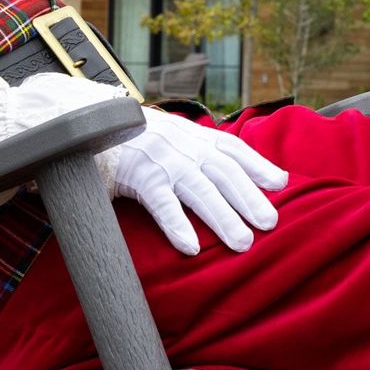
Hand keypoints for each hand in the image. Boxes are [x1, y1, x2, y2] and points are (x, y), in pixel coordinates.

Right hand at [103, 108, 288, 255]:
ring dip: (223, 216)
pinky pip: (160, 203)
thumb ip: (197, 151)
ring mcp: (162, 160)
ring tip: (242, 243)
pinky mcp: (138, 176)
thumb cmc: (134, 139)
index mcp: (193, 136)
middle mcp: (184, 145)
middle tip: (270, 224)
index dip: (258, 165)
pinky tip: (191, 247)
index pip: (233, 148)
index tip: (281, 183)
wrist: (87, 122)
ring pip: (199, 190)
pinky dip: (177, 224)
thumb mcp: (170, 137)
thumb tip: (230, 175)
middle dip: (249, 198)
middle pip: (224, 172)